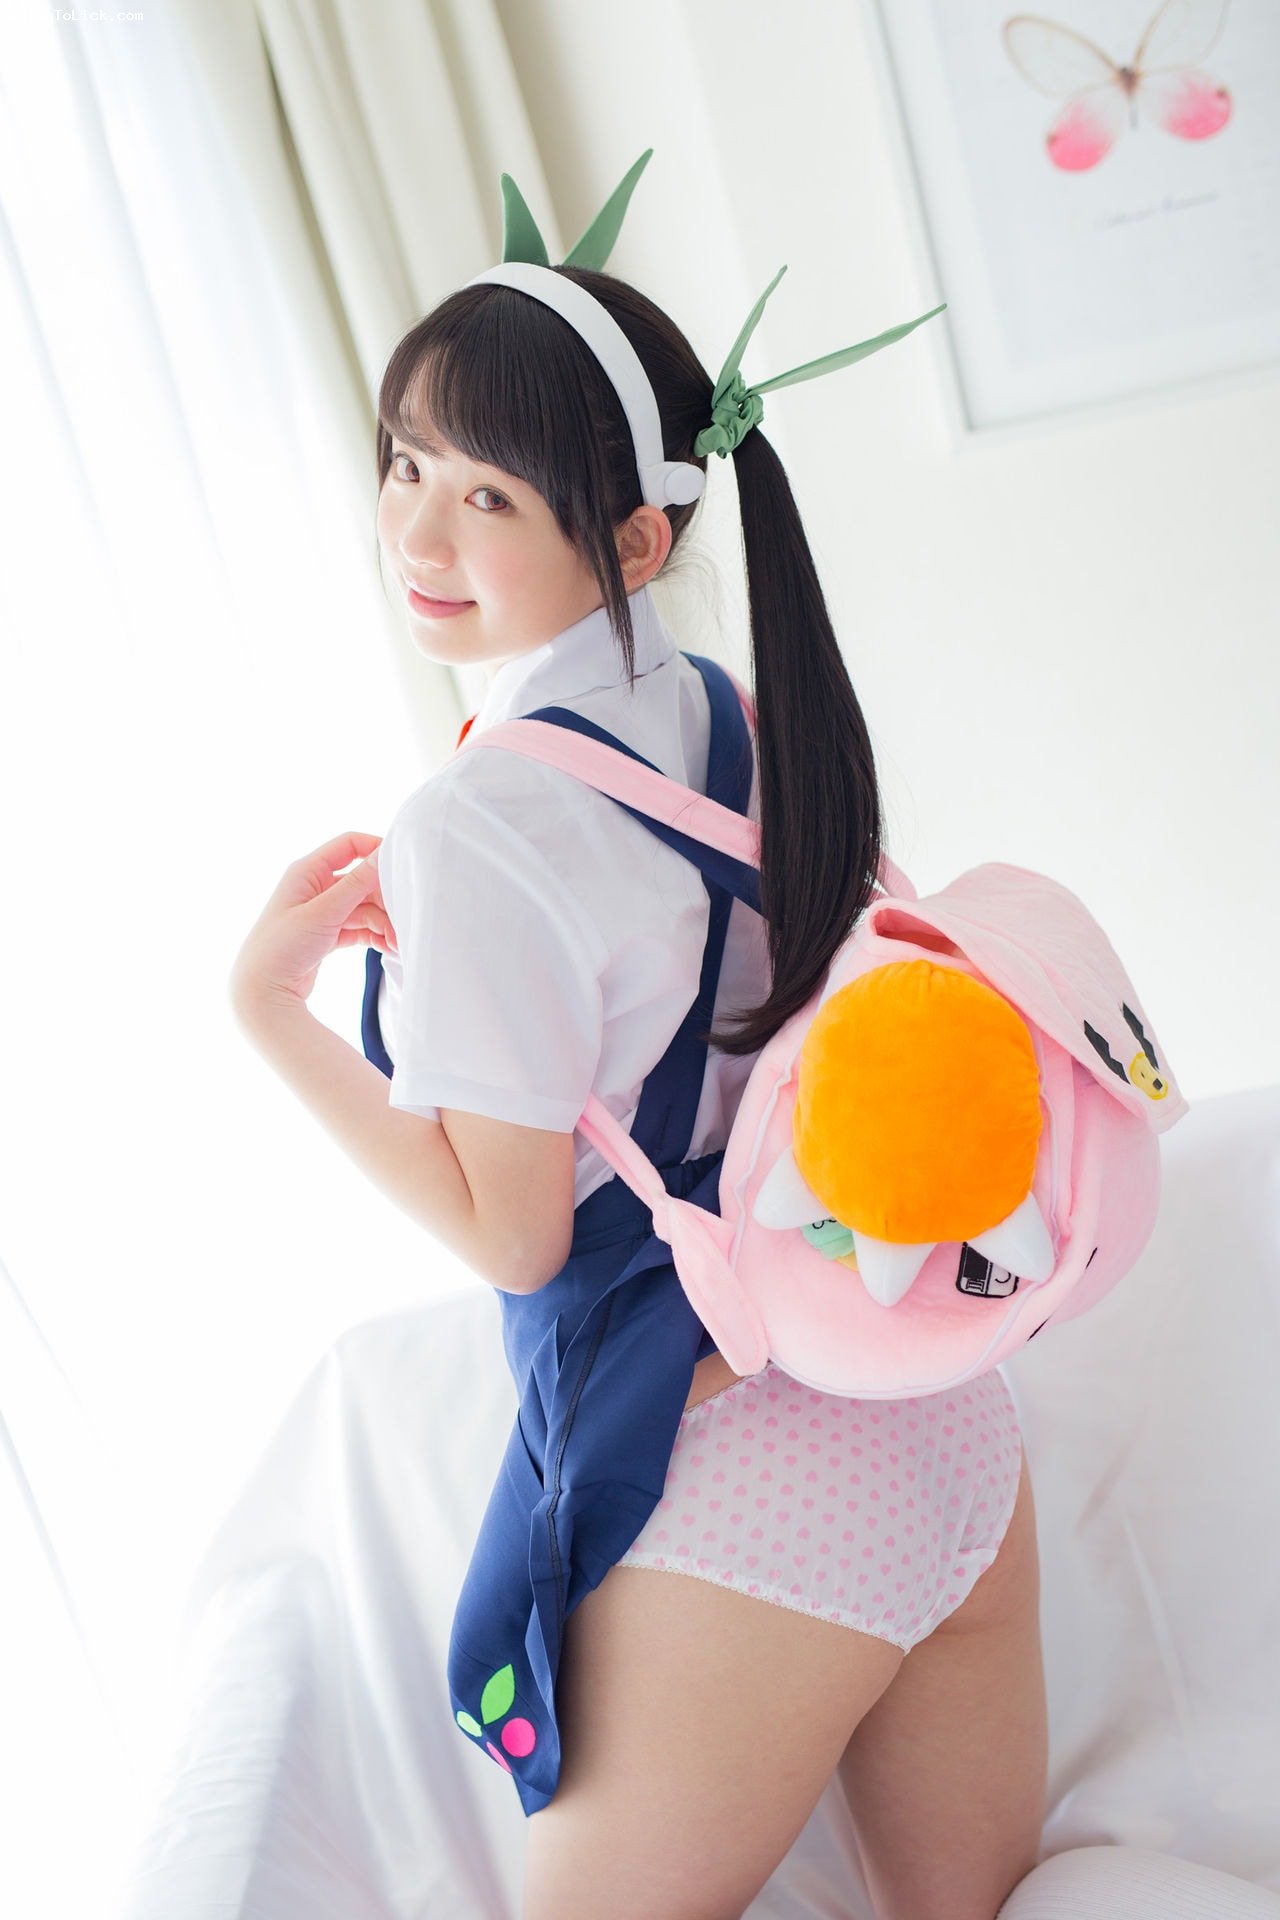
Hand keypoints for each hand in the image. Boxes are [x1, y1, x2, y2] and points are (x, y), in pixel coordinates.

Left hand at [229, 831, 398, 1015]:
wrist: (261, 992)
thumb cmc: (281, 947)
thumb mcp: (323, 913)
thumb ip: (357, 884)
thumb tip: (385, 853)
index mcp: (307, 871)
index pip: (350, 845)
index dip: (377, 850)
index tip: (403, 865)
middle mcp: (315, 887)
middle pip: (362, 880)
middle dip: (384, 899)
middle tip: (402, 919)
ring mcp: (322, 911)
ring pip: (364, 907)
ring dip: (383, 922)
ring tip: (396, 944)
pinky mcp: (328, 934)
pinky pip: (359, 927)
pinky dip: (374, 935)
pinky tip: (388, 948)